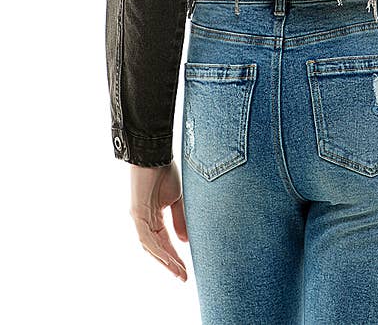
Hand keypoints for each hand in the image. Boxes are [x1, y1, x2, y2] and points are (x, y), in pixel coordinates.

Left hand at [129, 161, 188, 281]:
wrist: (156, 155)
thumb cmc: (165, 172)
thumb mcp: (176, 200)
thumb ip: (179, 220)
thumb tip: (185, 242)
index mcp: (154, 217)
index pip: (165, 242)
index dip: (175, 256)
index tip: (187, 271)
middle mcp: (144, 221)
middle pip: (158, 248)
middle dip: (171, 263)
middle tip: (184, 277)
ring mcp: (139, 219)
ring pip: (151, 247)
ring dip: (165, 260)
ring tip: (178, 272)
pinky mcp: (136, 214)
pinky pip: (147, 238)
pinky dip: (158, 249)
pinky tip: (168, 258)